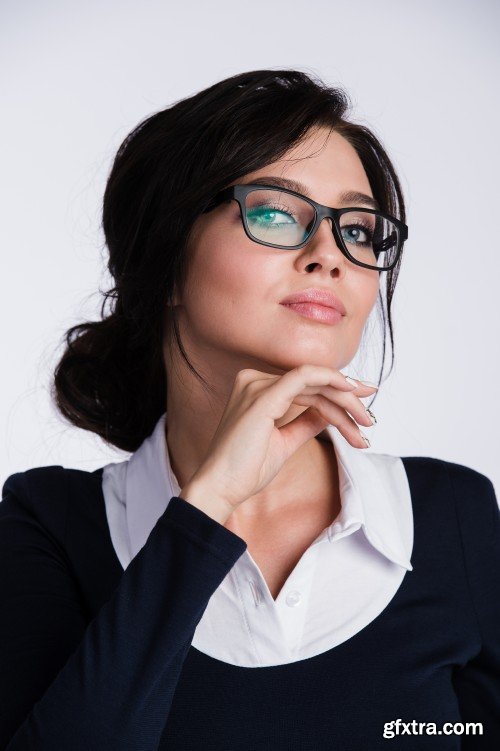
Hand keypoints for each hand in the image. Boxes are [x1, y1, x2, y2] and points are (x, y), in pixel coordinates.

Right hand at [183, 365, 377, 511]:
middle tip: (370, 419)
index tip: (362, 407)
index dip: (337, 394)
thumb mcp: (285, 442)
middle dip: (347, 399)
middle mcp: (253, 380)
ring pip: (314, 382)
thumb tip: (329, 414)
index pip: (305, 387)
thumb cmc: (245, 469)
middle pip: (313, 384)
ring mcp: (255, 385)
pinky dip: (330, 380)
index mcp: (255, 389)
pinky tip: (350, 393)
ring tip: (364, 425)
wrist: (221, 488)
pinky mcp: (262, 396)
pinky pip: (304, 377)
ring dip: (345, 403)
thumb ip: (306, 422)